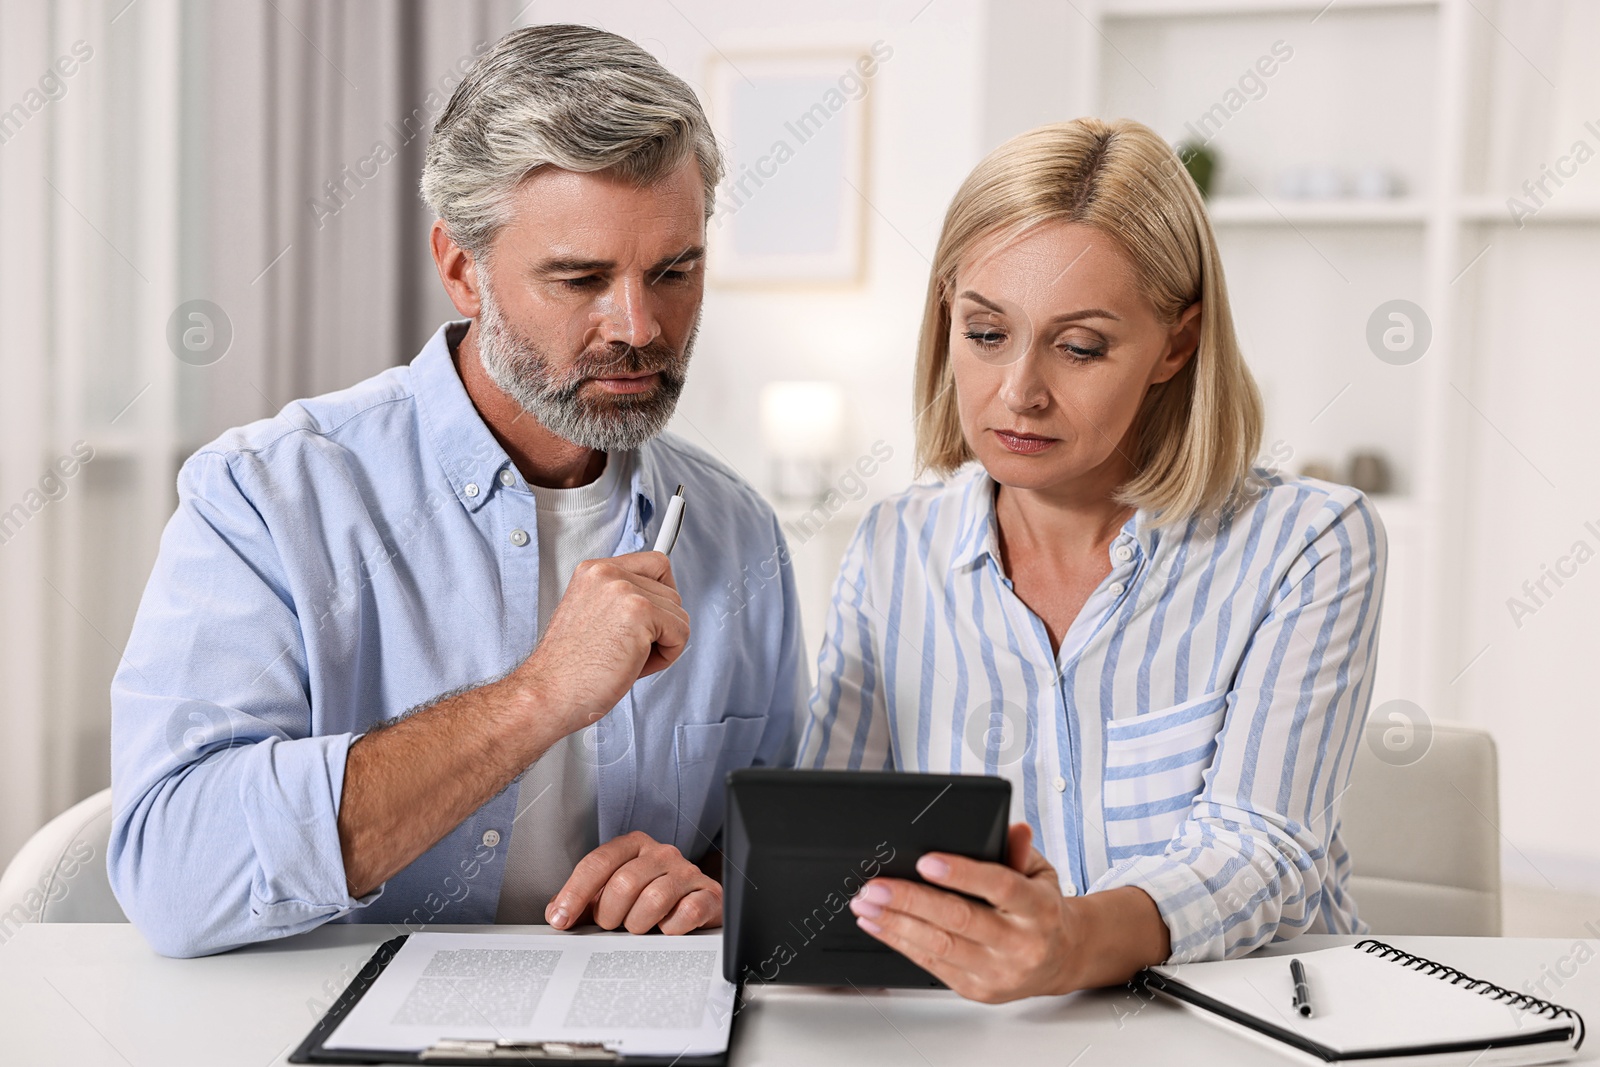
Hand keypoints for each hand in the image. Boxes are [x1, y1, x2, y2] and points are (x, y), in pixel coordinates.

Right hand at [511, 551, 688, 740]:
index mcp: (594, 570)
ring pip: (679, 613)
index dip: (659, 597)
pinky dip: (668, 655)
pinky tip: (636, 665)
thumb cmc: (569, 669)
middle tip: (629, 651)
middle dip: (660, 627)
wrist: (548, 692)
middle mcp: (607, 573)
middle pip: (671, 592)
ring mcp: (623, 589)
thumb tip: (661, 605)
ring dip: (663, 643)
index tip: (649, 622)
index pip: (654, 564)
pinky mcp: (639, 611)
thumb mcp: (592, 616)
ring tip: (628, 659)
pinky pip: (681, 632)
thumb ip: (621, 600)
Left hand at [546, 831, 721, 934]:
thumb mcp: (611, 895)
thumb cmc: (647, 899)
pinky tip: (666, 929)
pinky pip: (687, 913)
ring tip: (638, 929)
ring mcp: (687, 872)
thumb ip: (582, 901)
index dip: (575, 893)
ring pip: (654, 898)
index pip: (598, 863)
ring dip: (638, 924)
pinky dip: (671, 929)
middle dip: (609, 914)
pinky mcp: (709, 894)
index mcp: (633, 846)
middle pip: (624, 883)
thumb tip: (557, 913)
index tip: (561, 919)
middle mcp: (661, 853)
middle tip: (612, 925)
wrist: (696, 904)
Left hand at [848, 823, 1083, 1001]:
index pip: (1000, 887)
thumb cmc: (1042, 910)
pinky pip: (932, 965)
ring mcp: (998, 971)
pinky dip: (900, 943)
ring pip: (939, 946)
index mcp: (1038, 908)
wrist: (1061, 960)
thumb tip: (1012, 827)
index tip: (925, 861)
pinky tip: (879, 925)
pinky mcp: (977, 990)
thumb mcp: (1040, 873)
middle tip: (876, 885)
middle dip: (911, 900)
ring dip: (896, 923)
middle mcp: (1020, 943)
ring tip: (867, 904)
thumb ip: (1019, 851)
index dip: (962, 874)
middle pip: (959, 920)